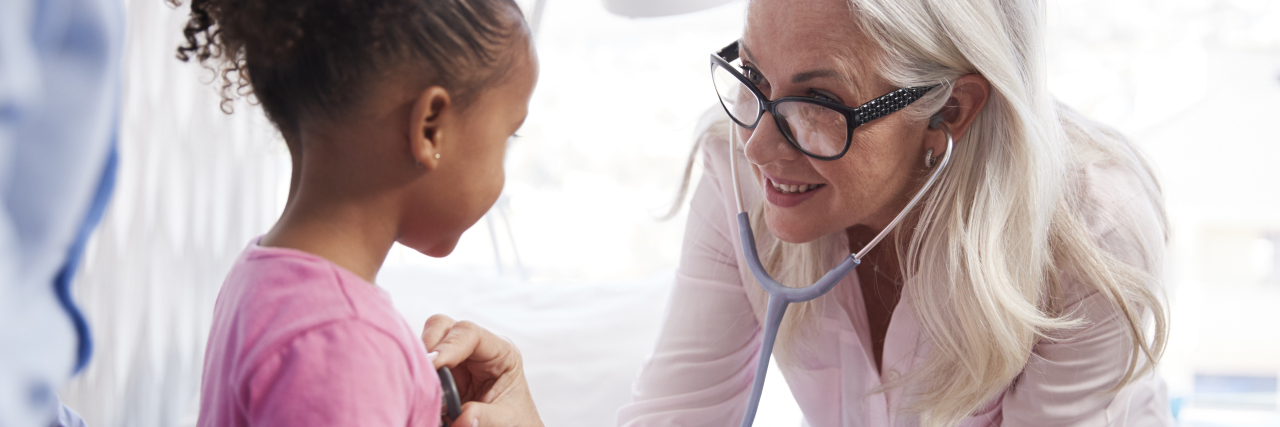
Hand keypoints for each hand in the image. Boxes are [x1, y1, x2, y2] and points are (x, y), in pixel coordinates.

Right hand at [421, 315, 542, 426]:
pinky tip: (418, 390)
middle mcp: (477, 350)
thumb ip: (484, 417)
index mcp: (501, 353)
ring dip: (420, 360)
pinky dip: (416, 372)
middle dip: (429, 348)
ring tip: (418, 385)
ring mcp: (458, 360)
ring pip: (428, 342)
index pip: (470, 333)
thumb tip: (462, 419)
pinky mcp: (443, 373)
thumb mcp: (505, 419)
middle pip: (444, 327)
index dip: (448, 346)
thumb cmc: (516, 421)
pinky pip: (422, 362)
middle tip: (421, 376)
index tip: (432, 365)